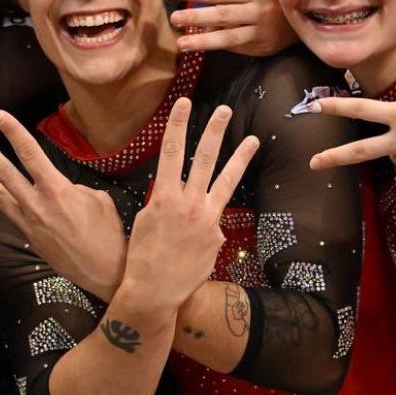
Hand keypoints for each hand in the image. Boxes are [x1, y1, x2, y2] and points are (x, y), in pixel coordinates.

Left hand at [0, 110, 127, 299]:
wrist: (105, 272)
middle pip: (5, 172)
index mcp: (57, 190)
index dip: (12, 132)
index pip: (30, 153)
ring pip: (0, 195)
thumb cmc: (108, 234)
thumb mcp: (98, 200)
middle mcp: (37, 204)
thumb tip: (64, 190)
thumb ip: (74, 189)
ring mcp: (30, 222)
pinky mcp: (30, 237)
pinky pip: (9, 213)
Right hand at [124, 99, 259, 311]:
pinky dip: (206, 226)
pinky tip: (193, 244)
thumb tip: (175, 193)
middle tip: (223, 110)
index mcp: (164, 197)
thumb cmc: (142, 256)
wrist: (155, 291)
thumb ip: (162, 201)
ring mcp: (207, 220)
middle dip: (214, 131)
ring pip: (226, 181)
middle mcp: (189, 204)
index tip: (183, 103)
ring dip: (240, 158)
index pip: (171, 151)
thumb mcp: (145, 220)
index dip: (177, 124)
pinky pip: (214, 222)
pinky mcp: (218, 237)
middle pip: (204, 158)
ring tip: (253, 140)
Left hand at [166, 0, 295, 55]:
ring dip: (203, 40)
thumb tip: (205, 0)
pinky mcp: (262, 47)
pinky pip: (237, 46)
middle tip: (173, 19)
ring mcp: (259, 31)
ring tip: (181, 44)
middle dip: (196, 16)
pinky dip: (219, 45)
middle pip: (221, 14)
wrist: (310, 18)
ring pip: (228, 36)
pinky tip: (202, 47)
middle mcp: (256, 11)